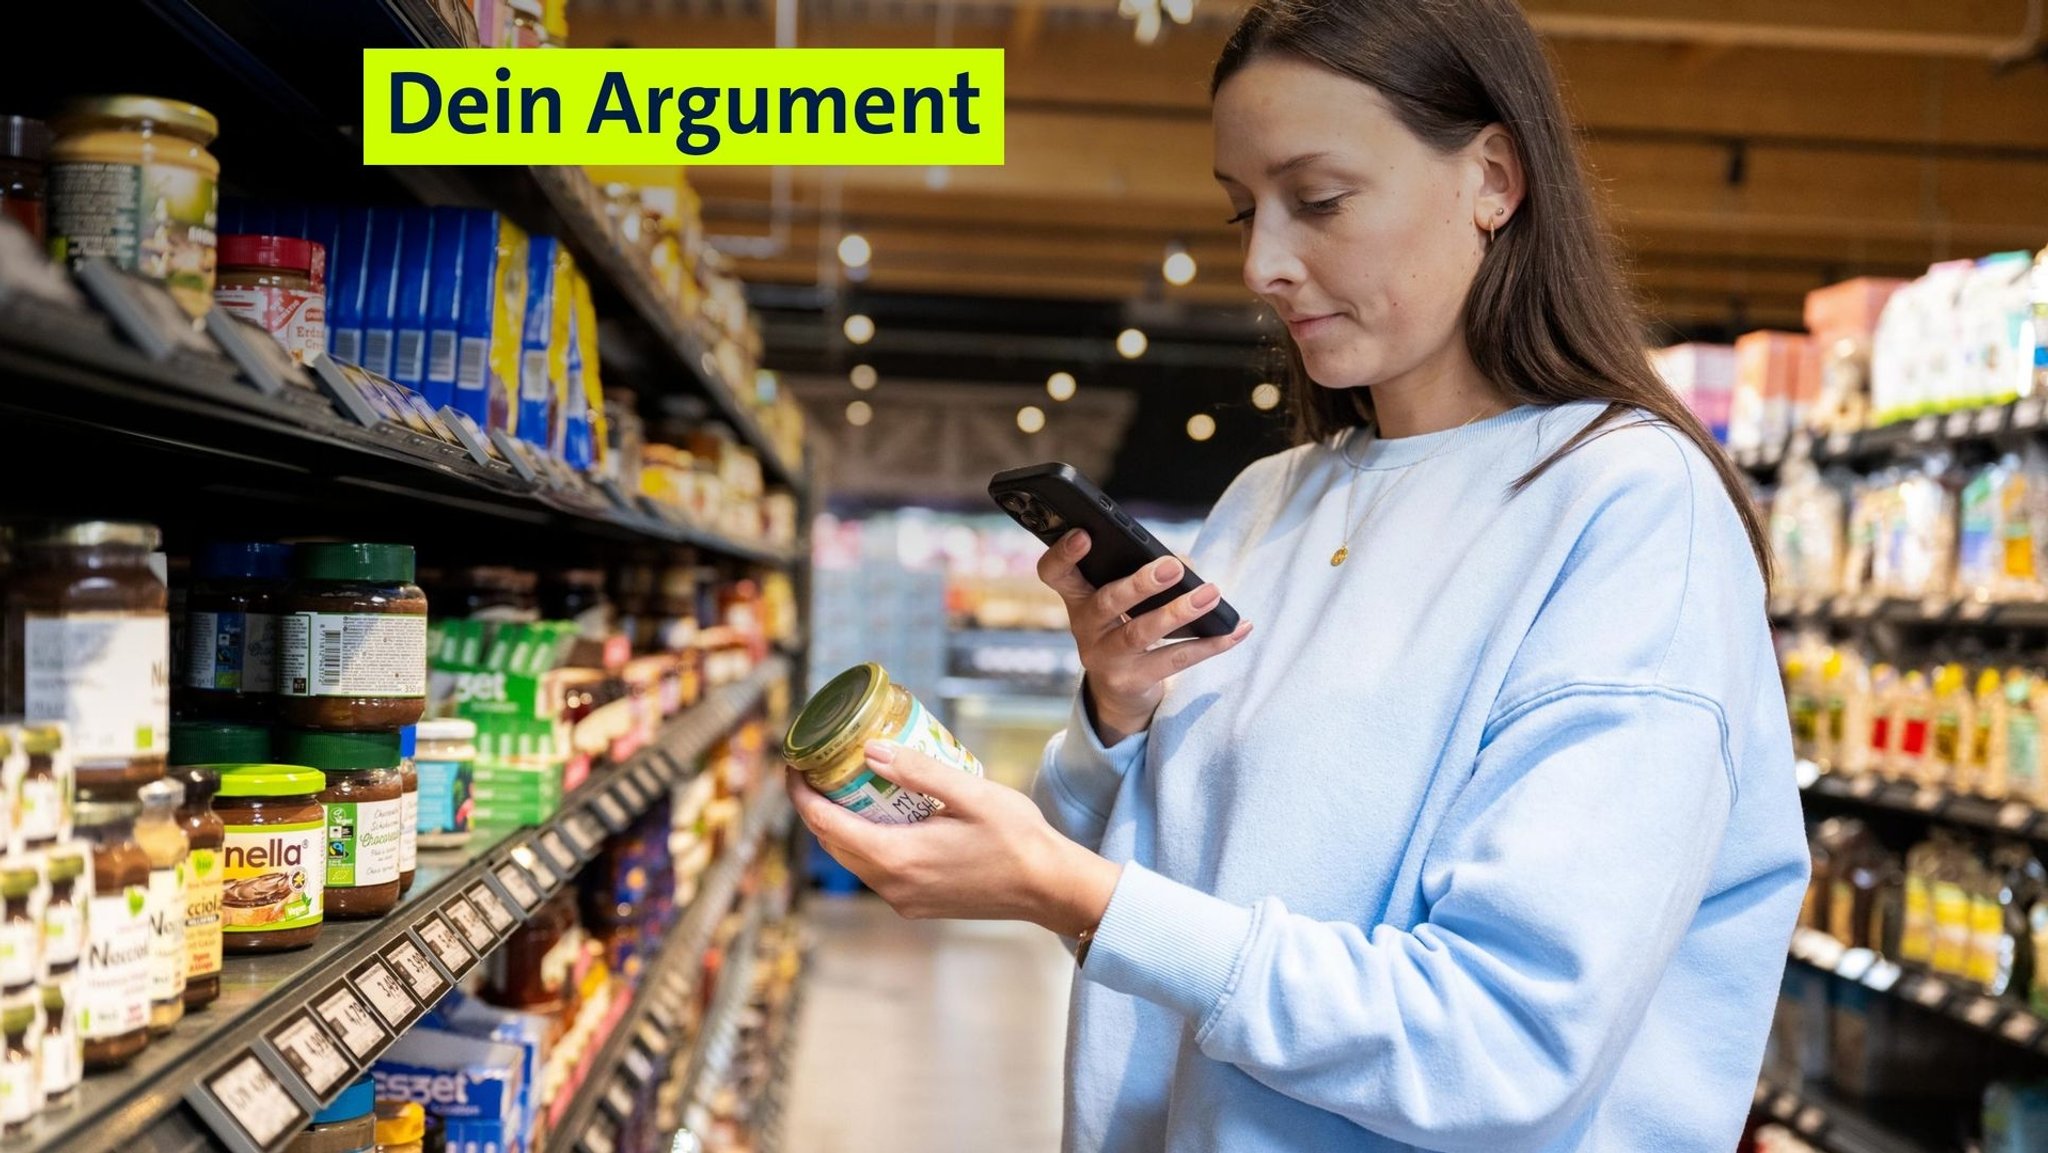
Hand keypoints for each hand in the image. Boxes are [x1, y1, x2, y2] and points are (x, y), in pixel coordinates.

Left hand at [786, 741, 1121, 935]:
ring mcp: (903, 899)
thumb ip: (919, 772)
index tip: (796, 763)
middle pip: (832, 843)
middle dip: (817, 805)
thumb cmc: (1017, 838)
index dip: (801, 793)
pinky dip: (865, 842)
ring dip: (841, 825)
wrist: (1048, 888)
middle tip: (819, 767)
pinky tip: (881, 816)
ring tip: (847, 786)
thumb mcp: (971, 793)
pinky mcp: (916, 904)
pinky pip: (874, 870)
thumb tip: (870, 751)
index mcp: (897, 857)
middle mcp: (891, 885)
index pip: (825, 824)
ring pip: (851, 859)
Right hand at [1037, 530, 1252, 743]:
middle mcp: (1085, 628)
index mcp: (1077, 597)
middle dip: (1140, 583)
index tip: (1085, 534)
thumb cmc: (1123, 627)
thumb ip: (1139, 576)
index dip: (1064, 554)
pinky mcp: (1130, 682)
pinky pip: (1174, 661)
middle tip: (1172, 565)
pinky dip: (1211, 644)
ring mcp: (1105, 658)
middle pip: (1106, 601)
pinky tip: (1237, 630)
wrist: (1119, 691)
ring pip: (1141, 633)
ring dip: (1179, 612)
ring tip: (1212, 594)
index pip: (1055, 573)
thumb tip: (1185, 565)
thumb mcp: (1118, 602)